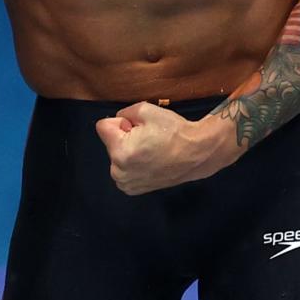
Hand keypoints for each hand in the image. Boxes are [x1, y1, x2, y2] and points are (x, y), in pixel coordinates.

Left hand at [95, 101, 235, 194]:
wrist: (197, 154)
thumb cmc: (174, 131)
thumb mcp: (146, 109)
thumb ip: (123, 112)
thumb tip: (118, 122)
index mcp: (120, 152)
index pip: (103, 126)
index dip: (121, 122)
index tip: (137, 126)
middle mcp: (119, 171)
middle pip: (110, 142)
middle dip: (123, 137)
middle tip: (147, 138)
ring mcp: (126, 183)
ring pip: (116, 155)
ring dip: (128, 150)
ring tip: (150, 149)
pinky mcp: (133, 189)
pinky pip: (123, 169)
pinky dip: (133, 163)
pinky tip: (150, 160)